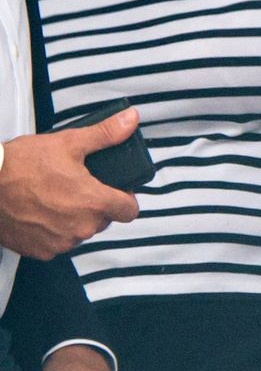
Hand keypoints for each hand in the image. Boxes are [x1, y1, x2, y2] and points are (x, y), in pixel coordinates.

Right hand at [0, 109, 140, 258]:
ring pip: (81, 231)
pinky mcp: (41, 251)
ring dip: (75, 218)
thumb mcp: (68, 142)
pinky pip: (58, 242)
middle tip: (77, 186)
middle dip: (96, 205)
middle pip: (104, 219)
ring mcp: (61, 242)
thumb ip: (105, 134)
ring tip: (56, 197)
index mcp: (94, 202)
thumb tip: (130, 120)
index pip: (129, 211)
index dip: (125, 198)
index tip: (115, 190)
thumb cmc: (19, 165)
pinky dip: (53, 230)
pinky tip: (41, 212)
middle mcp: (81, 227)